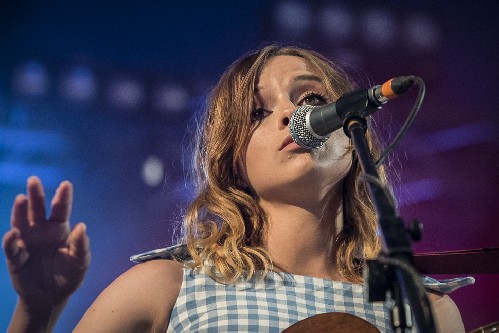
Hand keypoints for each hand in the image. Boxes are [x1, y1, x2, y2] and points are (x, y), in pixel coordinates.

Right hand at [2, 176, 89, 309]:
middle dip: (36, 194)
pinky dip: (11, 241)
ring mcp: (27, 242)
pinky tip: (13, 234)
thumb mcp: (80, 262)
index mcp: (59, 229)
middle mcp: (41, 231)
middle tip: (34, 180)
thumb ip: (81, 245)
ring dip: (20, 211)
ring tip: (21, 199)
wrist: (52, 297)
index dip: (63, 196)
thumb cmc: (69, 275)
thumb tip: (81, 226)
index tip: (66, 184)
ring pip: (21, 222)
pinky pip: (12, 247)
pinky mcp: (16, 258)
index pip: (61, 209)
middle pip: (38, 209)